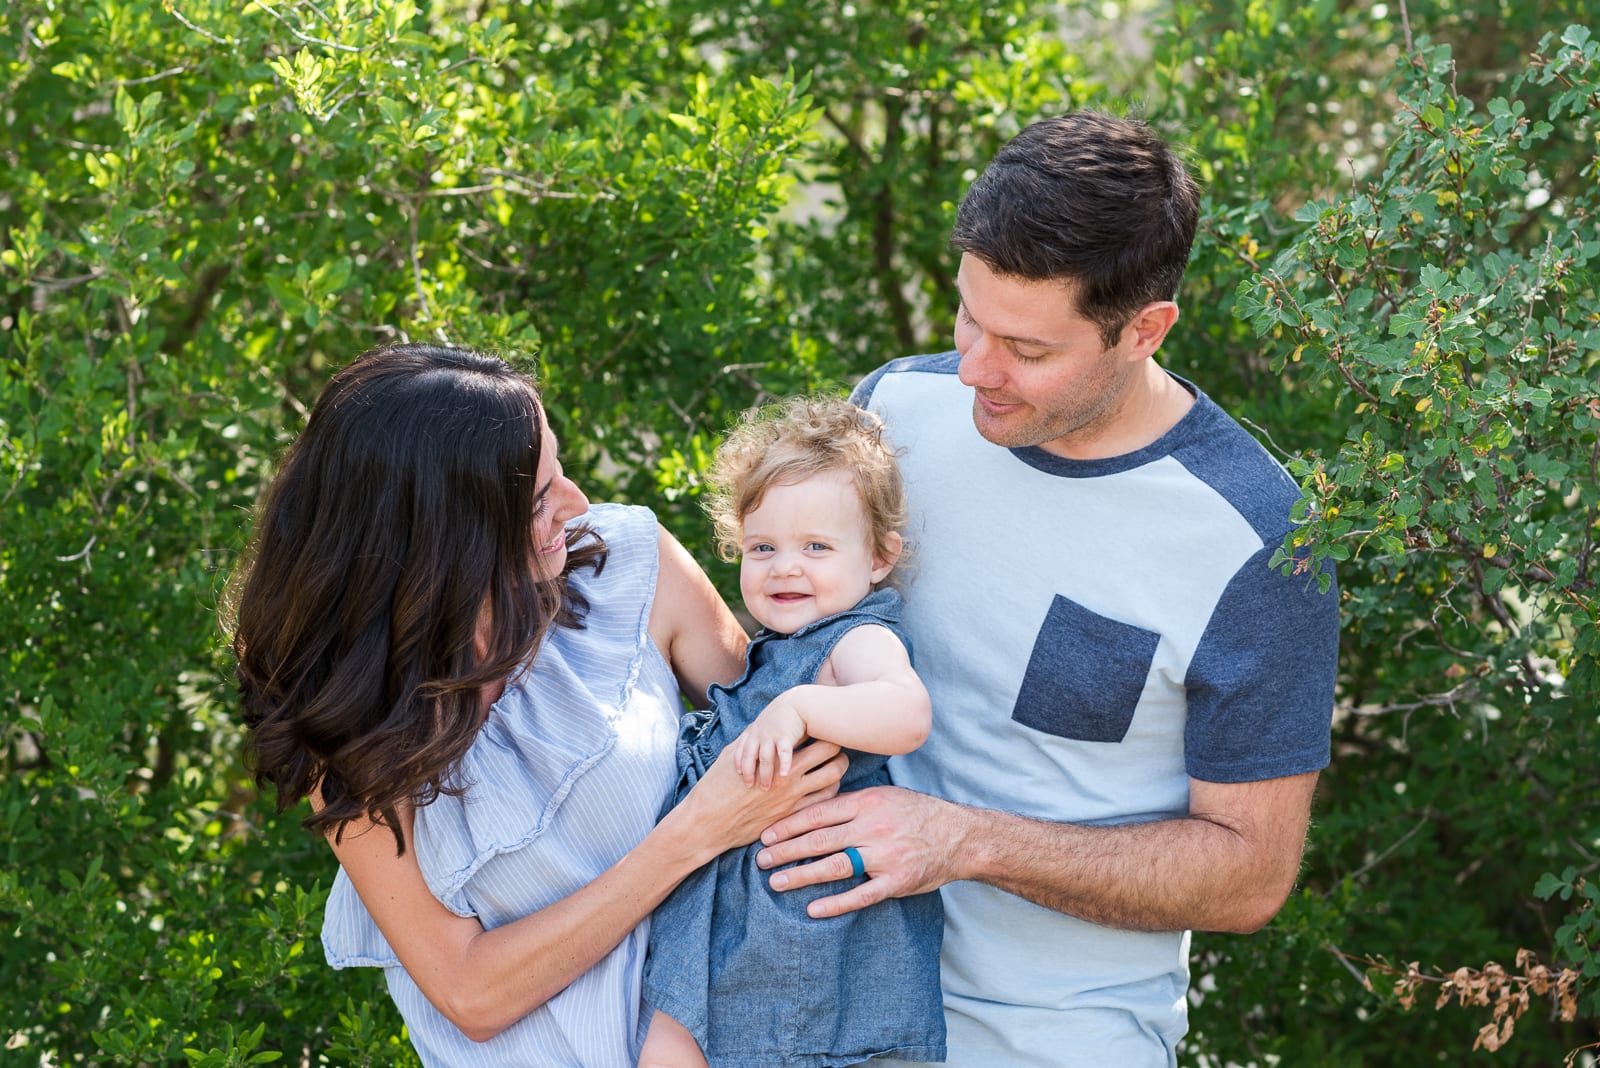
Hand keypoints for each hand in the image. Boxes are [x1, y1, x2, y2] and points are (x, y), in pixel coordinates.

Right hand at [675, 739, 845, 857]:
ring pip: (832, 783)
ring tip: (833, 767)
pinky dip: (827, 793)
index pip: (818, 741)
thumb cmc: (716, 786)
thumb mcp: (733, 753)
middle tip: (838, 747)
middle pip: (832, 759)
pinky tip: (822, 788)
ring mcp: (793, 801)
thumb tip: (762, 725)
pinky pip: (821, 804)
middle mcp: (790, 779)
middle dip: (839, 751)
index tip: (825, 730)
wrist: (708, 822)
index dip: (827, 733)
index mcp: (778, 760)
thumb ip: (753, 739)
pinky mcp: (790, 818)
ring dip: (837, 773)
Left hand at [729, 700, 808, 788]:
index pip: (741, 748)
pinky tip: (784, 776)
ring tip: (766, 787)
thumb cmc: (784, 716)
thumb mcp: (766, 723)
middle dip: (749, 773)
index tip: (738, 774)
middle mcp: (760, 733)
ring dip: (765, 774)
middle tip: (749, 786)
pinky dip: (783, 764)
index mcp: (754, 731)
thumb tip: (754, 751)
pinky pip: (784, 752)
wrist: (799, 702)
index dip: (739, 762)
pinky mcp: (786, 735)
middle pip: (750, 756)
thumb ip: (759, 736)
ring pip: (765, 758)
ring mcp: (772, 734)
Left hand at [753, 785, 965, 917]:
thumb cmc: (917, 813)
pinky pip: (861, 895)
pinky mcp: (896, 882)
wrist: (960, 836)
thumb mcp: (884, 796)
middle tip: (760, 859)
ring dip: (801, 876)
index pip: (818, 813)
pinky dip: (835, 904)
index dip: (789, 825)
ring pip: (835, 866)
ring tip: (775, 882)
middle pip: (819, 840)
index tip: (766, 834)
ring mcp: (885, 855)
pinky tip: (812, 909)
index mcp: (867, 803)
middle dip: (786, 850)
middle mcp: (873, 827)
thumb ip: (851, 803)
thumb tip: (812, 806)